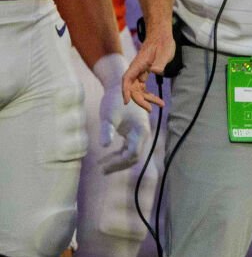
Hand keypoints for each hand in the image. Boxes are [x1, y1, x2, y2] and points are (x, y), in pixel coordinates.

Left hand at [94, 52, 150, 170]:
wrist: (122, 86)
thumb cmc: (115, 100)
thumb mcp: (109, 116)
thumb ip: (107, 131)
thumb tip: (104, 146)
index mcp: (140, 131)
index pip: (133, 155)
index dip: (118, 163)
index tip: (103, 166)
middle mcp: (143, 134)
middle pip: (134, 156)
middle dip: (119, 165)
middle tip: (102, 170)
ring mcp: (139, 133)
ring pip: (132, 152)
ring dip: (119, 160)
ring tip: (102, 165)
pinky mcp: (134, 131)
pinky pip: (129, 146)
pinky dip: (120, 152)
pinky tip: (108, 154)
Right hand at [123, 27, 172, 110]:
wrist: (161, 36)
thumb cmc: (162, 43)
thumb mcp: (164, 52)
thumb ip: (160, 63)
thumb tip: (155, 71)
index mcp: (138, 64)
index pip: (127, 79)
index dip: (125, 91)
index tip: (126, 101)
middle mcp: (136, 69)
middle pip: (132, 88)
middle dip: (139, 99)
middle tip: (150, 109)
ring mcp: (139, 72)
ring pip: (138, 89)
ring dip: (146, 98)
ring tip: (160, 104)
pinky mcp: (144, 73)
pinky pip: (142, 86)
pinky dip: (148, 93)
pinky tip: (156, 99)